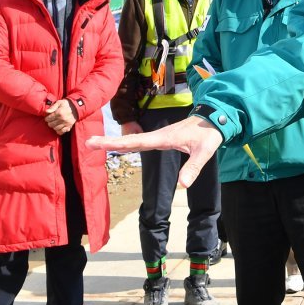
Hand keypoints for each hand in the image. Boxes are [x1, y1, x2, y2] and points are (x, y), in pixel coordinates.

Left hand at [45, 100, 75, 134]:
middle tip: (51, 120)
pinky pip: (62, 131)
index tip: (48, 117)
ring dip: (53, 126)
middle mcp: (62, 119)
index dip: (46, 118)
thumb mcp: (59, 102)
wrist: (76, 107)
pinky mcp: (69, 126)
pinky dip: (59, 131)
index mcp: (59, 113)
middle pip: (51, 124)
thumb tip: (46, 111)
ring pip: (55, 128)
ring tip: (54, 123)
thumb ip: (52, 107)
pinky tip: (58, 128)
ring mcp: (66, 123)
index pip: (48, 119)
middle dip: (49, 122)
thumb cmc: (66, 104)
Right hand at [87, 117, 221, 186]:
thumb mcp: (205, 151)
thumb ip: (194, 167)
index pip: (136, 142)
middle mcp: (158, 136)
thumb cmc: (209, 134)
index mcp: (164, 138)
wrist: (215, 119)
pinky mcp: (163, 138)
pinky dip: (128, 143)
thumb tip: (182, 185)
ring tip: (96, 143)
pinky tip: (121, 146)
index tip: (96, 142)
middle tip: (88, 142)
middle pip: (129, 140)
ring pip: (134, 140)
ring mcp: (160, 136)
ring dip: (116, 142)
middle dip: (109, 141)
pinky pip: (141, 141)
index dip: (116, 143)